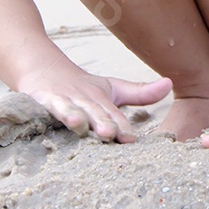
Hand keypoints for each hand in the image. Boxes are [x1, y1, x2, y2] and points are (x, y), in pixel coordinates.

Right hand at [23, 70, 172, 142]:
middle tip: (109, 134)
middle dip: (100, 122)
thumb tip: (170, 84)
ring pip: (66, 109)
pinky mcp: (38, 102)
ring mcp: (60, 100)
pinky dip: (40, 114)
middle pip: (92, 112)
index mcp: (100, 99)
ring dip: (72, 116)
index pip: (113, 115)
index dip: (121, 126)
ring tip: (78, 123)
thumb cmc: (83, 88)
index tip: (131, 139)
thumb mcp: (112, 90)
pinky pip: (39, 110)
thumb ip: (140, 93)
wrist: (43, 69)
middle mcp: (81, 99)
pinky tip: (41, 123)